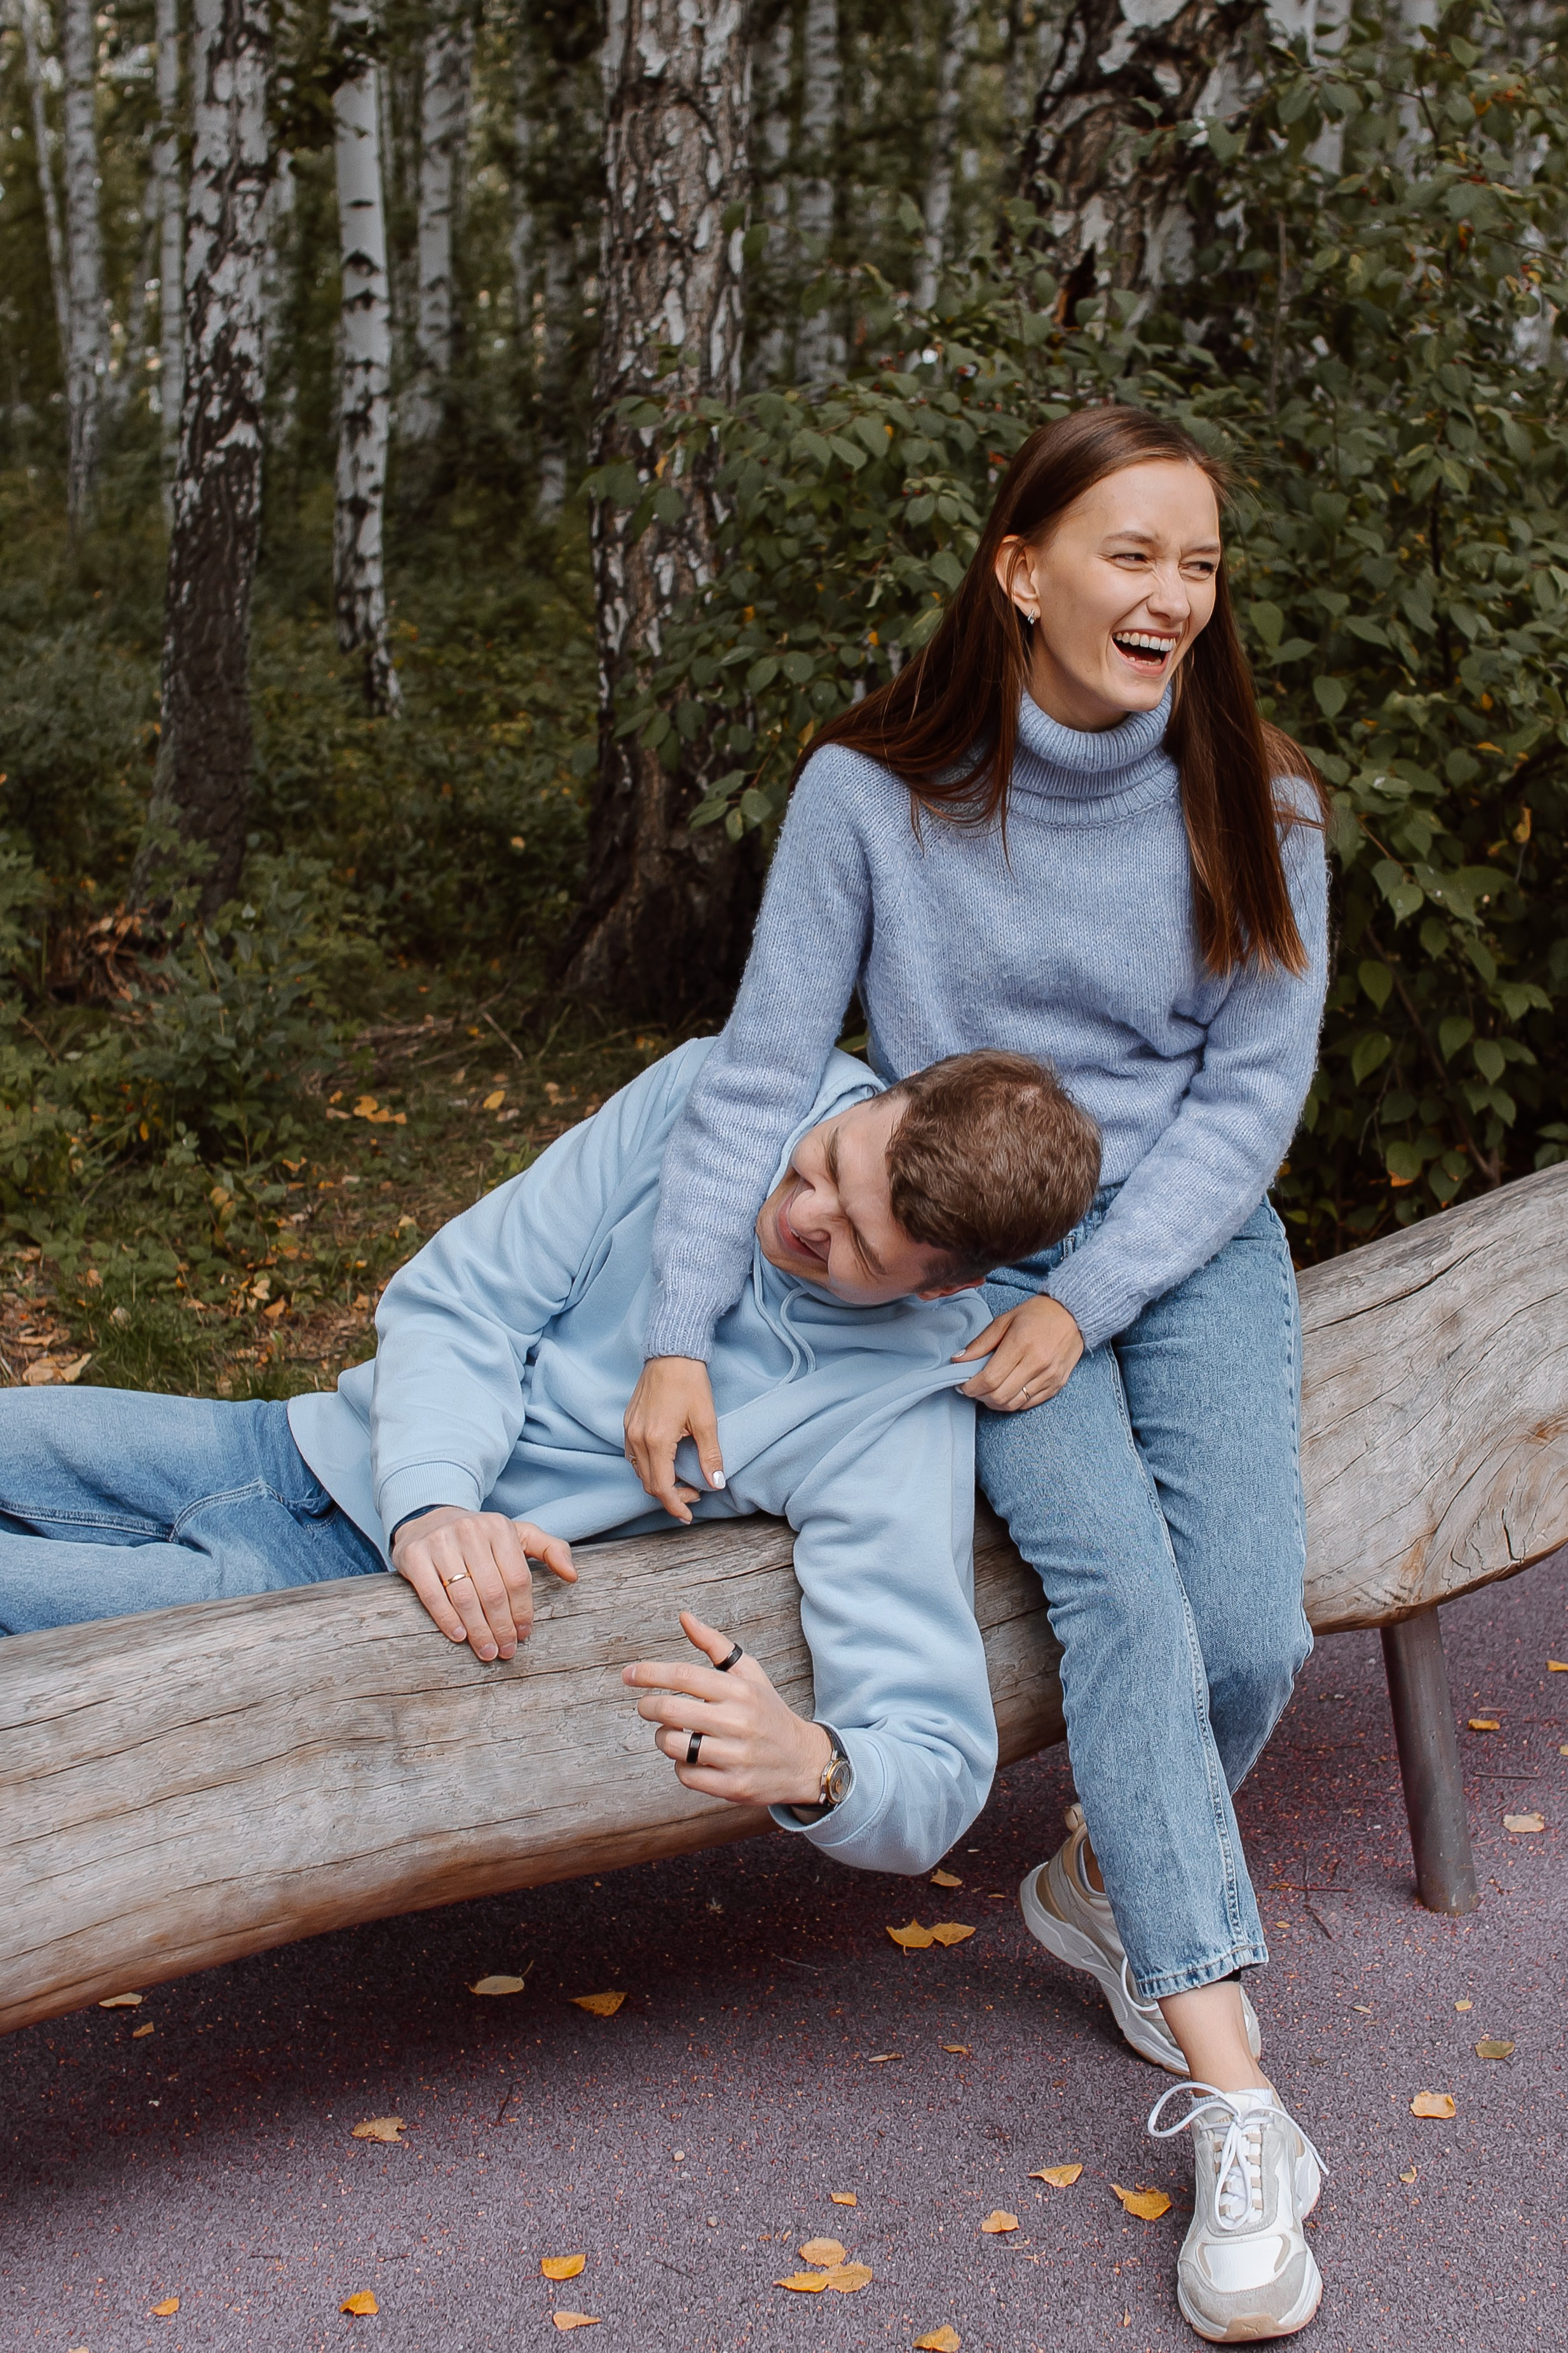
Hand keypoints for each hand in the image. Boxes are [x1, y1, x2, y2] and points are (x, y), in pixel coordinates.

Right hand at [392, 1505, 575, 1661]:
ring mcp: (439, 1543)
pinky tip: (459, 1636)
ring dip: (478, 1630)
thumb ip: (550, 1550)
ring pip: (463, 1596)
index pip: (517, 1578)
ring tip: (486, 1651)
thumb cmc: (480, 1537)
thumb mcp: (517, 1535)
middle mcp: (469, 1531)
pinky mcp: (414, 1556)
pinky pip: (432, 1594)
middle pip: (492, 1591)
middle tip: (505, 1651)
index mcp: (499, 1527)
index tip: (523, 1635)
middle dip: (501, 1627)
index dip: (522, 1611)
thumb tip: (573, 1576)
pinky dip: (446, 1619)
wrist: (429, 1519)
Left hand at [622, 1610, 831, 1807]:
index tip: (628, 1674)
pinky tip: (690, 1757)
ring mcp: (735, 1756)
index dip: (649, 1673)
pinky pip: (686, 1775)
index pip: (684, 1676)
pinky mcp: (733, 1787)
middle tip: (645, 1706)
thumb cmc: (767, 1712)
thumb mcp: (749, 1673)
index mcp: (740, 1690)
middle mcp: (738, 1722)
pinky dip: (680, 1765)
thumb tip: (684, 1617)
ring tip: (672, 1732)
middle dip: (648, 1706)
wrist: (804, 1761)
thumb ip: (715, 1645)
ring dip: (662, 1737)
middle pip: (671, 1711)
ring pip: (673, 1745)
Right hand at [623, 1356, 725, 1522]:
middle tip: (693, 1495)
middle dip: (670, 1496)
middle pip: (648, 1483)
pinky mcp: (627, 1423)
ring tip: (681, 1482)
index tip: (689, 1514)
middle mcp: (637, 1438)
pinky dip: (648, 1467)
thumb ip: (710, 1455)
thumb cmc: (690, 1383)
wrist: (671, 1353)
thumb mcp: (706, 1420)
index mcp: (656, 1440)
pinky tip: (664, 1463)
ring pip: (639, 1471)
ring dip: (658, 1482)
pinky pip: (633, 1456)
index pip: (662, 1487)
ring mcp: (629, 1430)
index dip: (676, 1505)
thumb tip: (716, 1484)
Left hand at [952, 1293, 1083, 1411]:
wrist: (1073, 1315)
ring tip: (988, 1391)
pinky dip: (1013, 1402)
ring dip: (995, 1402)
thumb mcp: (1005, 1320)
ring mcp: (1049, 1377)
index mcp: (1021, 1344)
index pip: (990, 1378)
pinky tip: (1006, 1391)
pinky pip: (1029, 1404)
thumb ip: (981, 1342)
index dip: (971, 1386)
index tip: (963, 1384)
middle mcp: (1037, 1363)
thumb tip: (958, 1360)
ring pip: (1013, 1404)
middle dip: (980, 1396)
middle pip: (1000, 1395)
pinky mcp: (1057, 1385)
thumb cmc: (1037, 1314)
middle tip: (973, 1388)